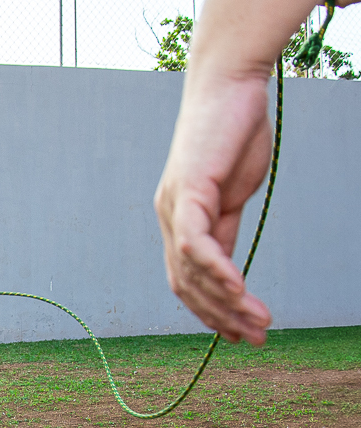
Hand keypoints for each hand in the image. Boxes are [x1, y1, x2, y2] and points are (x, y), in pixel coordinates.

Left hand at [154, 72, 273, 345]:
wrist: (230, 87)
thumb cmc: (234, 135)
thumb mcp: (232, 193)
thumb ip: (225, 227)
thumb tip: (227, 267)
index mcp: (179, 220)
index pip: (188, 279)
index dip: (212, 311)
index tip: (242, 333)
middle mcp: (168, 216)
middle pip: (187, 284)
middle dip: (220, 317)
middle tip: (256, 339)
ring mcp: (173, 204)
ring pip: (191, 270)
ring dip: (226, 301)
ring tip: (258, 322)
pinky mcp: (187, 189)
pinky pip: (195, 241)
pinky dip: (215, 269)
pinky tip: (238, 288)